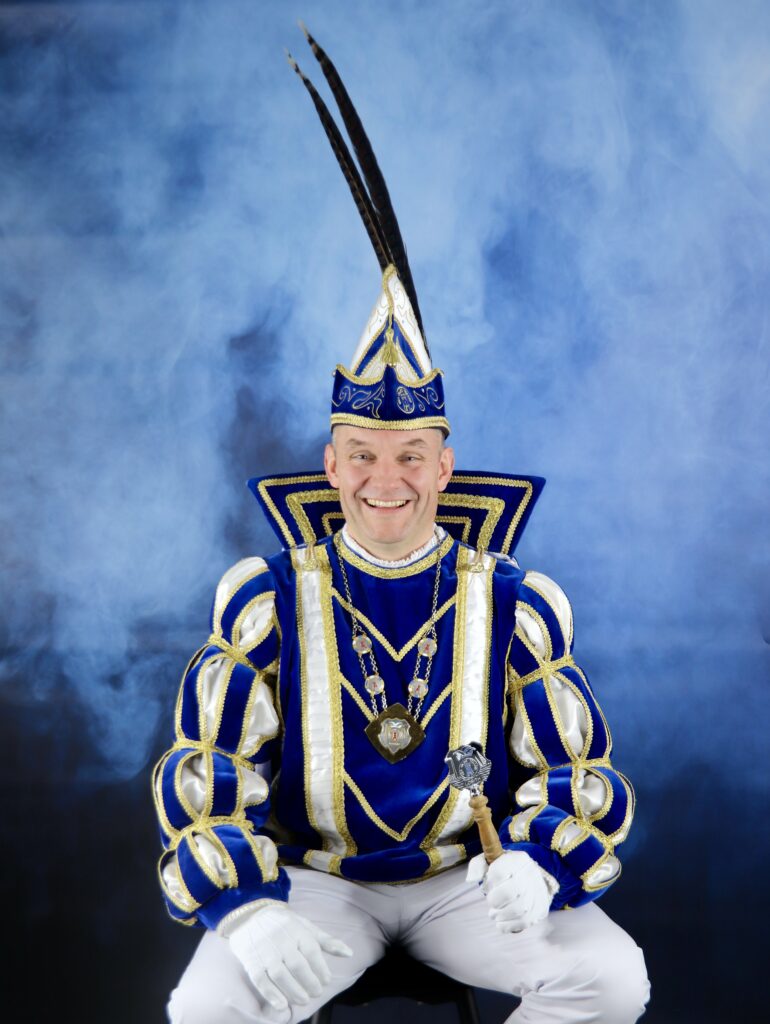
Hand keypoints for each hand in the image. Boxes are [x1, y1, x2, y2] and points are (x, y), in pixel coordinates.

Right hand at [225, 902, 352, 1013]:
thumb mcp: (306, 927)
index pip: (312, 950)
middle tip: (316, 993)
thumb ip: (326, 941)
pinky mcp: (251, 960)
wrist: (250, 917)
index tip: (326, 981)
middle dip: (310, 982)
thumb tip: (349, 953)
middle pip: (297, 964)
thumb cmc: (284, 925)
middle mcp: (280, 938)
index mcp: (296, 928)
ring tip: (303, 1000)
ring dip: (293, 990)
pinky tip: (282, 1005)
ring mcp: (264, 949)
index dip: (321, 968)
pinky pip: (260, 979)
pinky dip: (271, 994)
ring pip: (280, 974)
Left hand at [467, 850, 552, 932]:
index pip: (500, 872)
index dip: (490, 883)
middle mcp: (530, 873)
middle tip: (491, 903)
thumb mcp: (491, 861)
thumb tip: (471, 879)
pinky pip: (525, 921)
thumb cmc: (504, 871)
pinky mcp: (541, 908)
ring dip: (501, 915)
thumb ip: (477, 866)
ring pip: (519, 909)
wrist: (529, 879)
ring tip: (494, 914)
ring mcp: (538, 891)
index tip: (488, 886)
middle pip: (510, 892)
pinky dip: (509, 926)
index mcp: (518, 859)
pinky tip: (501, 924)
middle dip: (495, 901)